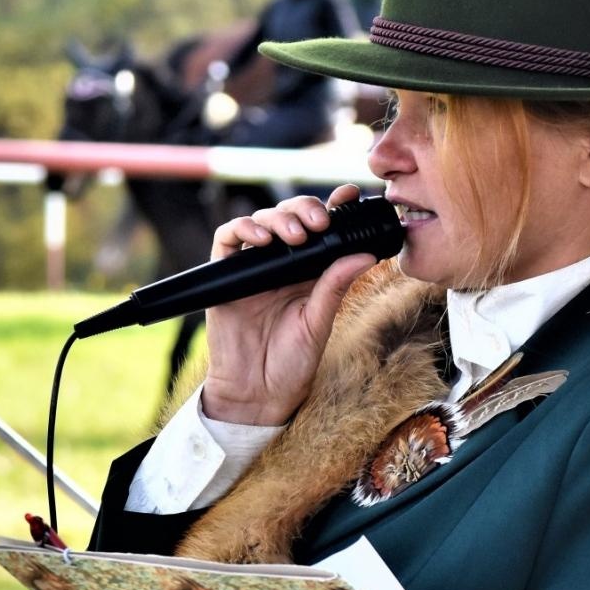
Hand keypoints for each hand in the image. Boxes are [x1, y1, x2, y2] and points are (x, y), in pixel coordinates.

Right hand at [201, 185, 378, 425]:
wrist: (257, 393)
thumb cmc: (292, 362)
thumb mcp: (319, 322)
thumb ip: (335, 286)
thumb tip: (364, 254)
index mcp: (310, 272)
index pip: (321, 229)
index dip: (333, 207)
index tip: (349, 195)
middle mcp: (281, 264)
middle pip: (291, 216)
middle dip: (306, 208)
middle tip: (320, 221)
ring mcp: (253, 267)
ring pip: (261, 221)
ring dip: (278, 218)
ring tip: (294, 234)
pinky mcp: (225, 275)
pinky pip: (227, 239)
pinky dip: (242, 229)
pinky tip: (259, 239)